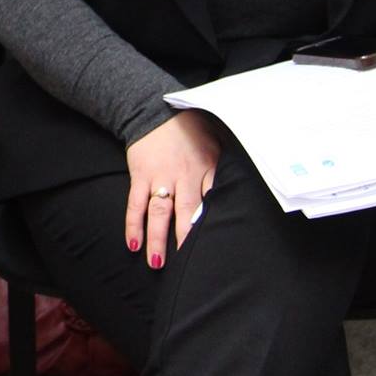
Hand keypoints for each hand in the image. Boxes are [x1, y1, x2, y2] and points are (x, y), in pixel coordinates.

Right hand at [124, 110, 220, 266]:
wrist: (153, 110)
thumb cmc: (188, 128)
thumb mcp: (215, 141)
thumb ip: (224, 165)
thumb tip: (242, 184)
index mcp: (206, 168)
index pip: (212, 201)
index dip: (213, 223)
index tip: (216, 245)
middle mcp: (184, 176)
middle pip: (186, 212)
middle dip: (185, 239)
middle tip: (187, 265)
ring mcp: (160, 177)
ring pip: (159, 213)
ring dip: (157, 238)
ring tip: (157, 263)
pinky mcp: (140, 175)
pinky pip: (135, 203)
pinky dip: (133, 224)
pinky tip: (133, 243)